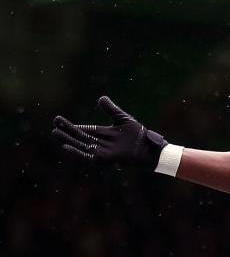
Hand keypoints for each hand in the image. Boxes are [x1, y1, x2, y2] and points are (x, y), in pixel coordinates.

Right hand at [52, 96, 167, 168]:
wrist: (149, 147)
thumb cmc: (139, 135)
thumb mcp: (123, 118)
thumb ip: (111, 109)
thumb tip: (100, 98)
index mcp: (104, 133)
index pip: (84, 129)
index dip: (71, 126)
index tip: (59, 120)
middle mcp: (101, 143)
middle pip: (80, 137)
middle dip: (67, 131)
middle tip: (54, 124)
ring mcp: (102, 151)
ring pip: (81, 145)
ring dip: (68, 140)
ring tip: (55, 133)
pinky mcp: (104, 158)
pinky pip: (87, 157)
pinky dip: (76, 152)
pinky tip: (66, 146)